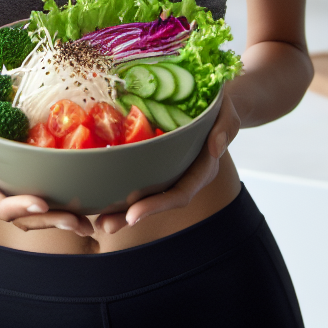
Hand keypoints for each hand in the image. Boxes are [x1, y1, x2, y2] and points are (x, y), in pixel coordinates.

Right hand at [0, 118, 93, 234]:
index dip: (19, 207)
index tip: (39, 204)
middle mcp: (0, 201)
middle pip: (25, 218)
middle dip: (50, 221)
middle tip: (74, 220)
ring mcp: (16, 198)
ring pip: (40, 217)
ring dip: (62, 220)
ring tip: (86, 223)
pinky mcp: (29, 189)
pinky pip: (48, 203)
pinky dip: (66, 208)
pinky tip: (88, 208)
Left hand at [93, 86, 242, 234]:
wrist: (215, 102)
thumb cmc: (221, 107)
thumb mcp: (229, 113)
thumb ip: (226, 128)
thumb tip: (216, 147)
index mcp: (202, 171)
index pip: (179, 194)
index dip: (155, 206)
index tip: (132, 215)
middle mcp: (184, 175)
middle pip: (157, 201)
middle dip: (131, 214)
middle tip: (104, 225)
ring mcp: (170, 170)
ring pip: (146, 193)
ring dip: (122, 208)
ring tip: (97, 220)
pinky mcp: (157, 160)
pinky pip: (139, 174)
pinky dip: (121, 184)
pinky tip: (100, 191)